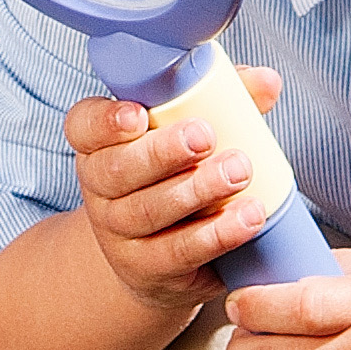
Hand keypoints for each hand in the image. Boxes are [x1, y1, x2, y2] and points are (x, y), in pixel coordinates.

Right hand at [67, 66, 289, 312]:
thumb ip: (223, 99)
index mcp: (99, 144)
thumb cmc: (176, 175)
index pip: (84, 126)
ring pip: (150, 211)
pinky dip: (217, 234)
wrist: (157, 256)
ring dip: (197, 190)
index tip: (139, 114)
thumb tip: (267, 81)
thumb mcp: (187, 134)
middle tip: (206, 136)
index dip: (106, 121)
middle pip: (119, 170)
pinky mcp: (147, 268)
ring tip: (240, 171)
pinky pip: (180, 251)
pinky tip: (249, 217)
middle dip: (163, 152)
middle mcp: (99, 188)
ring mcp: (119, 232)